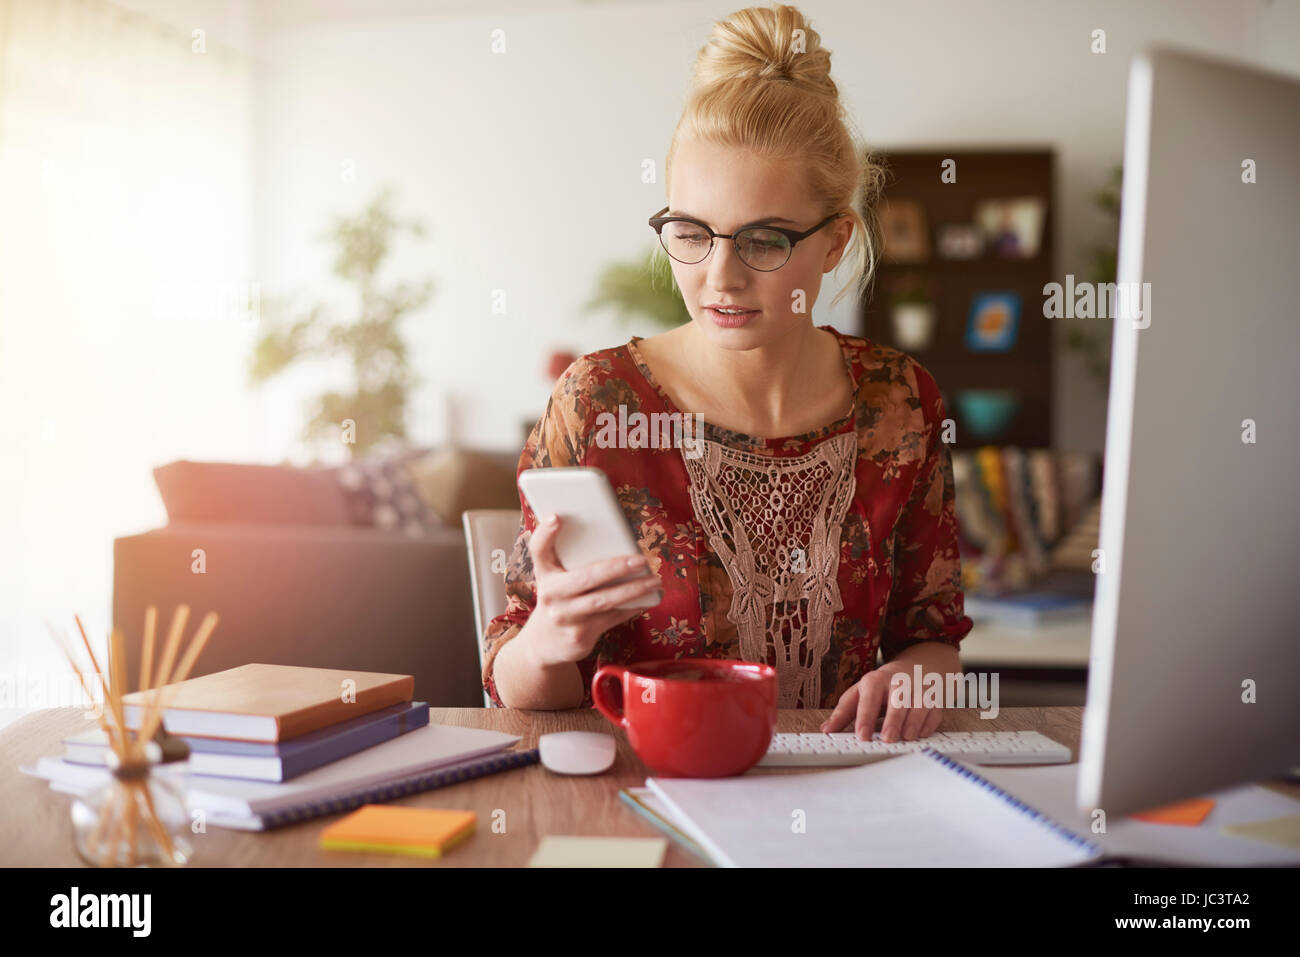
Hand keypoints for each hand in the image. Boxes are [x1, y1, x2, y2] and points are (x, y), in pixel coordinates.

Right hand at [523, 513, 662, 667]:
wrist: (543, 643)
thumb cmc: (558, 598)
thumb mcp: (553, 577)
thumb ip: (569, 557)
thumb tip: (613, 539)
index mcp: (544, 573)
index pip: (539, 550)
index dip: (545, 534)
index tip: (557, 518)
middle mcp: (550, 595)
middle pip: (586, 577)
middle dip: (617, 568)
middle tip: (641, 559)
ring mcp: (565, 617)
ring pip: (604, 601)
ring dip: (633, 590)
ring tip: (654, 580)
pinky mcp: (579, 636)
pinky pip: (611, 619)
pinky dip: (631, 608)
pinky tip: (646, 599)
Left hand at [819, 659, 945, 742]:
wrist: (913, 668)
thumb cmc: (879, 687)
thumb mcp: (858, 694)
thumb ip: (843, 713)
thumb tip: (826, 731)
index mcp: (874, 681)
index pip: (869, 699)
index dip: (865, 717)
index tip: (862, 735)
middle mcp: (898, 683)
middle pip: (897, 700)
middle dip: (893, 720)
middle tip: (887, 739)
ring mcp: (918, 689)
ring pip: (918, 705)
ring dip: (912, 723)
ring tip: (906, 738)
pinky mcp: (933, 699)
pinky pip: (934, 711)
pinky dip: (928, 724)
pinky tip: (920, 734)